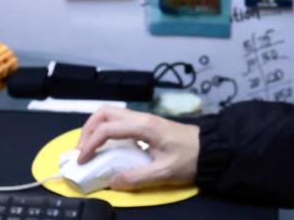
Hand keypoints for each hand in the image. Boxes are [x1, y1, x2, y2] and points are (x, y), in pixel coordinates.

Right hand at [75, 106, 199, 189]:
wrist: (211, 148)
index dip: (90, 143)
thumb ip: (137, 178)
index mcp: (144, 126)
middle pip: (105, 112)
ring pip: (111, 113)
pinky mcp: (146, 124)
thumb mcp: (164, 172)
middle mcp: (141, 117)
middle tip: (82, 151)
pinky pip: (119, 120)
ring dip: (95, 127)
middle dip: (88, 130)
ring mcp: (144, 119)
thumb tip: (112, 181)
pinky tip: (106, 146)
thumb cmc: (190, 158)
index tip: (82, 160)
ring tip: (90, 148)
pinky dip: (106, 129)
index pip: (108, 128)